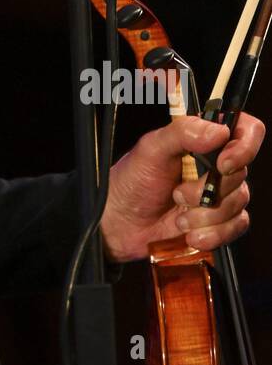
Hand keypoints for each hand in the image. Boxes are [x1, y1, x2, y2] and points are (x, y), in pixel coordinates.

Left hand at [100, 112, 264, 264]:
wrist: (120, 225)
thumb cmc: (131, 181)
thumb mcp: (151, 150)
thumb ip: (183, 133)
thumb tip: (218, 131)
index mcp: (202, 138)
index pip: (245, 129)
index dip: (244, 146)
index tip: (223, 164)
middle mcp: (215, 164)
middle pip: (241, 173)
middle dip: (208, 191)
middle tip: (178, 194)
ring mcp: (218, 193)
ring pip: (239, 203)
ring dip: (207, 216)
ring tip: (179, 216)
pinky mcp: (219, 221)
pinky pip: (236, 227)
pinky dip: (214, 234)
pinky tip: (190, 234)